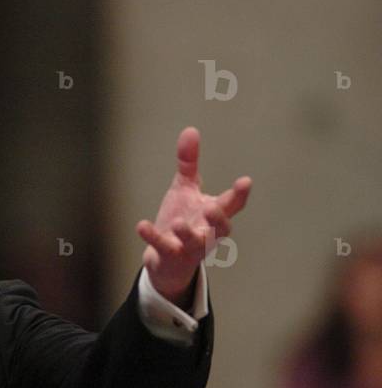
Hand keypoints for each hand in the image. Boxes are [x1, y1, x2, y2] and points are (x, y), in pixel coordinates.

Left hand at [136, 127, 251, 306]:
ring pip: (195, 243)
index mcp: (214, 213)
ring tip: (177, 223)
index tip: (245, 181)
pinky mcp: (170, 255)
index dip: (240, 194)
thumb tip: (190, 130)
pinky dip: (153, 237)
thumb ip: (189, 163)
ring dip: (187, 233)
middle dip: (218, 219)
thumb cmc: (182, 220)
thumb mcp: (184, 189)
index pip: (232, 204)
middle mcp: (207, 232)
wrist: (165, 257)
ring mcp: (189, 246)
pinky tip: (142, 225)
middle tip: (212, 208)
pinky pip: (163, 247)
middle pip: (221, 228)